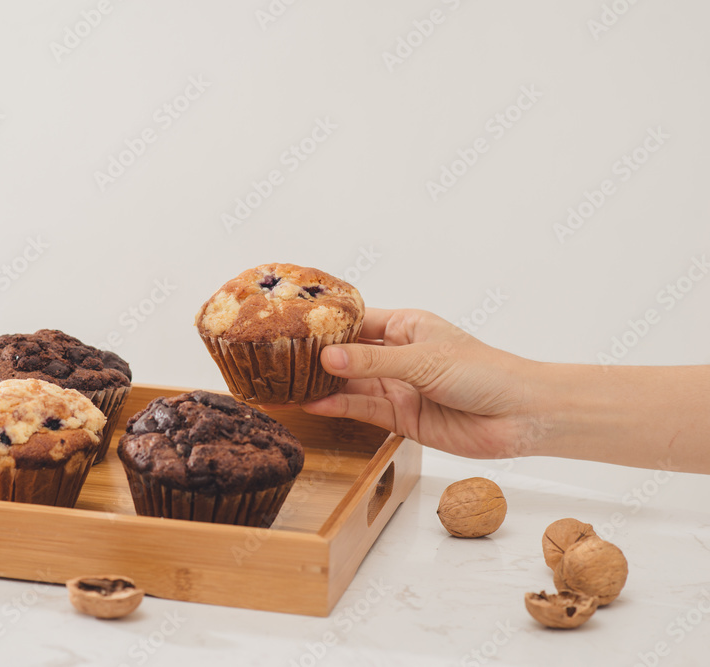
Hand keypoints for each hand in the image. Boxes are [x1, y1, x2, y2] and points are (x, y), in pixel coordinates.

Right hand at [301, 308, 544, 459]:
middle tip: (281, 357)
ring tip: (288, 382)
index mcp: (407, 326)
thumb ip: (373, 361)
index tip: (293, 325)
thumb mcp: (423, 359)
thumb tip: (328, 357)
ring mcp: (399, 387)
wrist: (520, 416)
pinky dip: (340, 406)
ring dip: (324, 384)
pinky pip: (363, 409)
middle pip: (350, 354)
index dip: (327, 324)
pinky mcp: (401, 417)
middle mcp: (399, 355)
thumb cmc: (485, 372)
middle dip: (319, 357)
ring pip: (352, 383)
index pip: (357, 321)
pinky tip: (315, 403)